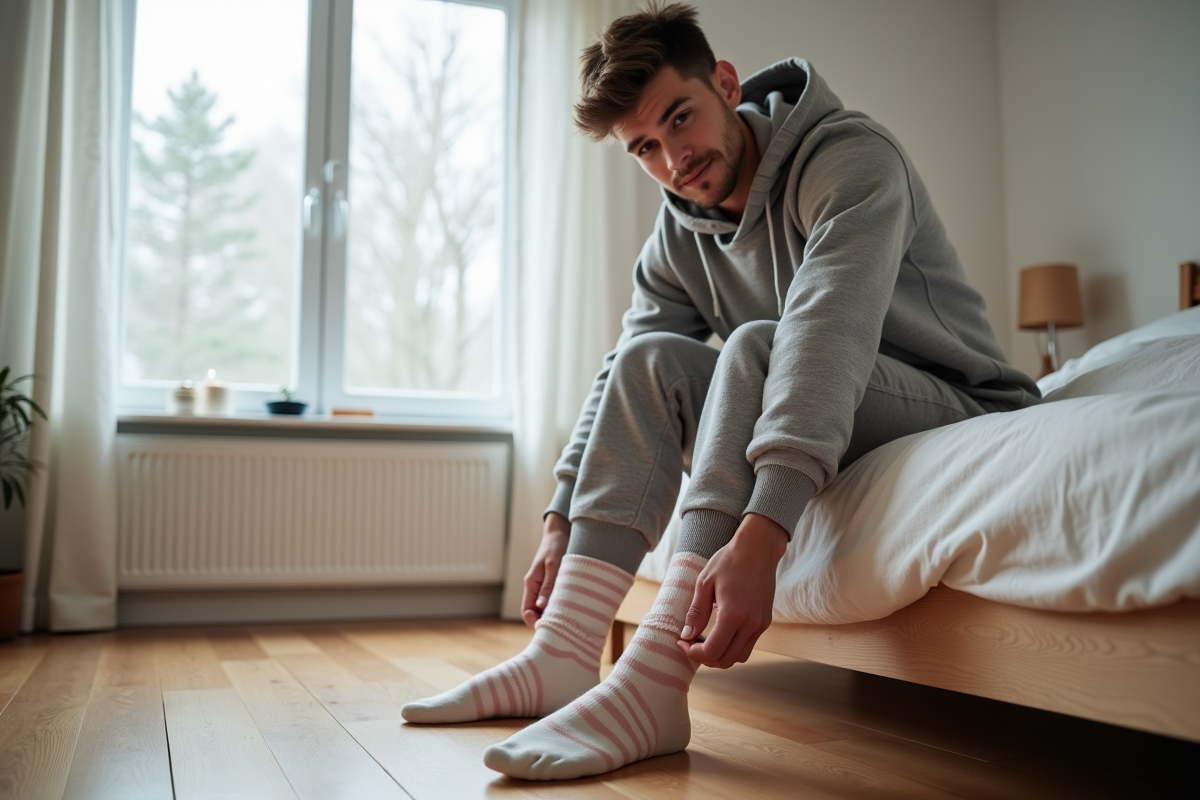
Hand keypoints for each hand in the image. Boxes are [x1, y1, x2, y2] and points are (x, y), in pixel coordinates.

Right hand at [521, 512, 570, 627]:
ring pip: (545, 608)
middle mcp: (535, 587)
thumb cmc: (556, 546)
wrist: (560, 532)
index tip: (549, 626)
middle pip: (535, 612)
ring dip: (555, 613)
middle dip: (546, 620)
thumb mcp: (553, 565)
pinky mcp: (553, 584)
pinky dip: (560, 605)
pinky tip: (573, 606)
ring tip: (570, 616)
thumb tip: (541, 607)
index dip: (534, 622)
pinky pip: (553, 600)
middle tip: (564, 624)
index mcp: (531, 583)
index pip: (526, 611)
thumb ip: (548, 586)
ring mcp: (544, 586)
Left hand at [676, 513, 787, 667]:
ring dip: (720, 655)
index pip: (712, 651)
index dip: (693, 652)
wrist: (758, 548)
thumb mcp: (705, 583)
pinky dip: (732, 646)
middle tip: (691, 643)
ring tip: (705, 639)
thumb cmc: (729, 561)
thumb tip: (687, 635)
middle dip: (705, 657)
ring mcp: (760, 624)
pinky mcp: (765, 621)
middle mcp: (750, 624)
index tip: (682, 641)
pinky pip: (748, 645)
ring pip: (739, 657)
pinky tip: (720, 632)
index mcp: (733, 615)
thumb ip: (696, 612)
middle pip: (726, 660)